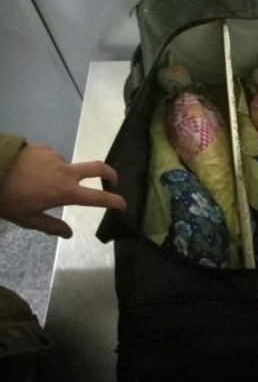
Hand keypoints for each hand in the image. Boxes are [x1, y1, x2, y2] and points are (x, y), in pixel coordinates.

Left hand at [0, 144, 126, 237]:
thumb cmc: (9, 198)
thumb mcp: (28, 219)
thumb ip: (51, 225)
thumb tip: (69, 234)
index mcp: (65, 192)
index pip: (97, 197)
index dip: (114, 201)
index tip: (123, 204)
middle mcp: (66, 172)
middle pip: (98, 168)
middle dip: (109, 173)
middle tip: (112, 180)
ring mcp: (56, 157)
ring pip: (67, 167)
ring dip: (62, 175)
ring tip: (40, 183)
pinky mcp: (45, 148)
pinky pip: (52, 159)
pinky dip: (47, 166)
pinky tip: (32, 171)